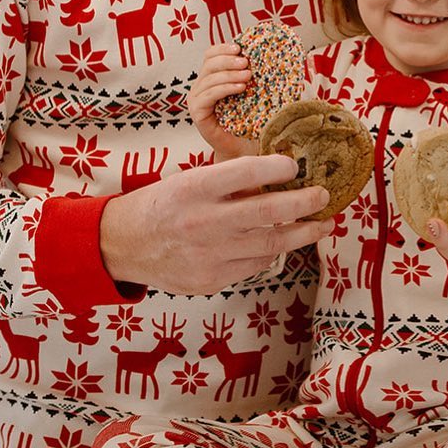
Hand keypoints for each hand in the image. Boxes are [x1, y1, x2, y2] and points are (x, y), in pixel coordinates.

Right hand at [100, 154, 333, 293]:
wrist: (124, 245)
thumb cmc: (164, 204)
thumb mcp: (189, 180)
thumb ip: (229, 181)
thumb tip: (280, 175)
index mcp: (194, 188)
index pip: (245, 172)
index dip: (277, 168)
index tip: (296, 167)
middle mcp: (202, 221)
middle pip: (267, 213)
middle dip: (304, 203)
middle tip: (324, 196)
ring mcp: (208, 255)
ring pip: (271, 245)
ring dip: (303, 234)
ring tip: (322, 225)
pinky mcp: (211, 280)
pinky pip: (254, 265)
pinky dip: (272, 253)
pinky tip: (284, 243)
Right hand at [188, 42, 255, 158]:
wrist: (244, 147)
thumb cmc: (249, 119)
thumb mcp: (253, 92)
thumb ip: (253, 75)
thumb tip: (272, 56)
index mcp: (212, 77)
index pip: (211, 55)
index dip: (223, 48)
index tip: (240, 47)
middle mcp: (201, 86)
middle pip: (209, 63)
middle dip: (228, 60)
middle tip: (246, 62)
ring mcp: (197, 99)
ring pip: (209, 78)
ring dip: (229, 74)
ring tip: (248, 76)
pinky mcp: (197, 112)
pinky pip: (208, 95)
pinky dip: (224, 89)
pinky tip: (240, 88)